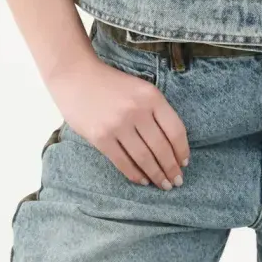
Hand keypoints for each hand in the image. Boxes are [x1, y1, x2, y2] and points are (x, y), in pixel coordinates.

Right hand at [48, 53, 189, 188]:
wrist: (76, 76)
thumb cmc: (112, 83)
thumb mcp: (140, 88)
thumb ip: (156, 110)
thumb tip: (171, 144)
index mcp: (152, 96)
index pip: (175, 130)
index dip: (182, 150)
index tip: (185, 163)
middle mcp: (137, 111)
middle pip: (161, 148)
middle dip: (171, 168)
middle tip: (177, 182)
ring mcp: (118, 125)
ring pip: (144, 158)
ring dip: (156, 175)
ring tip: (164, 185)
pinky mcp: (101, 137)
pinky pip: (122, 162)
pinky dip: (135, 174)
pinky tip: (143, 180)